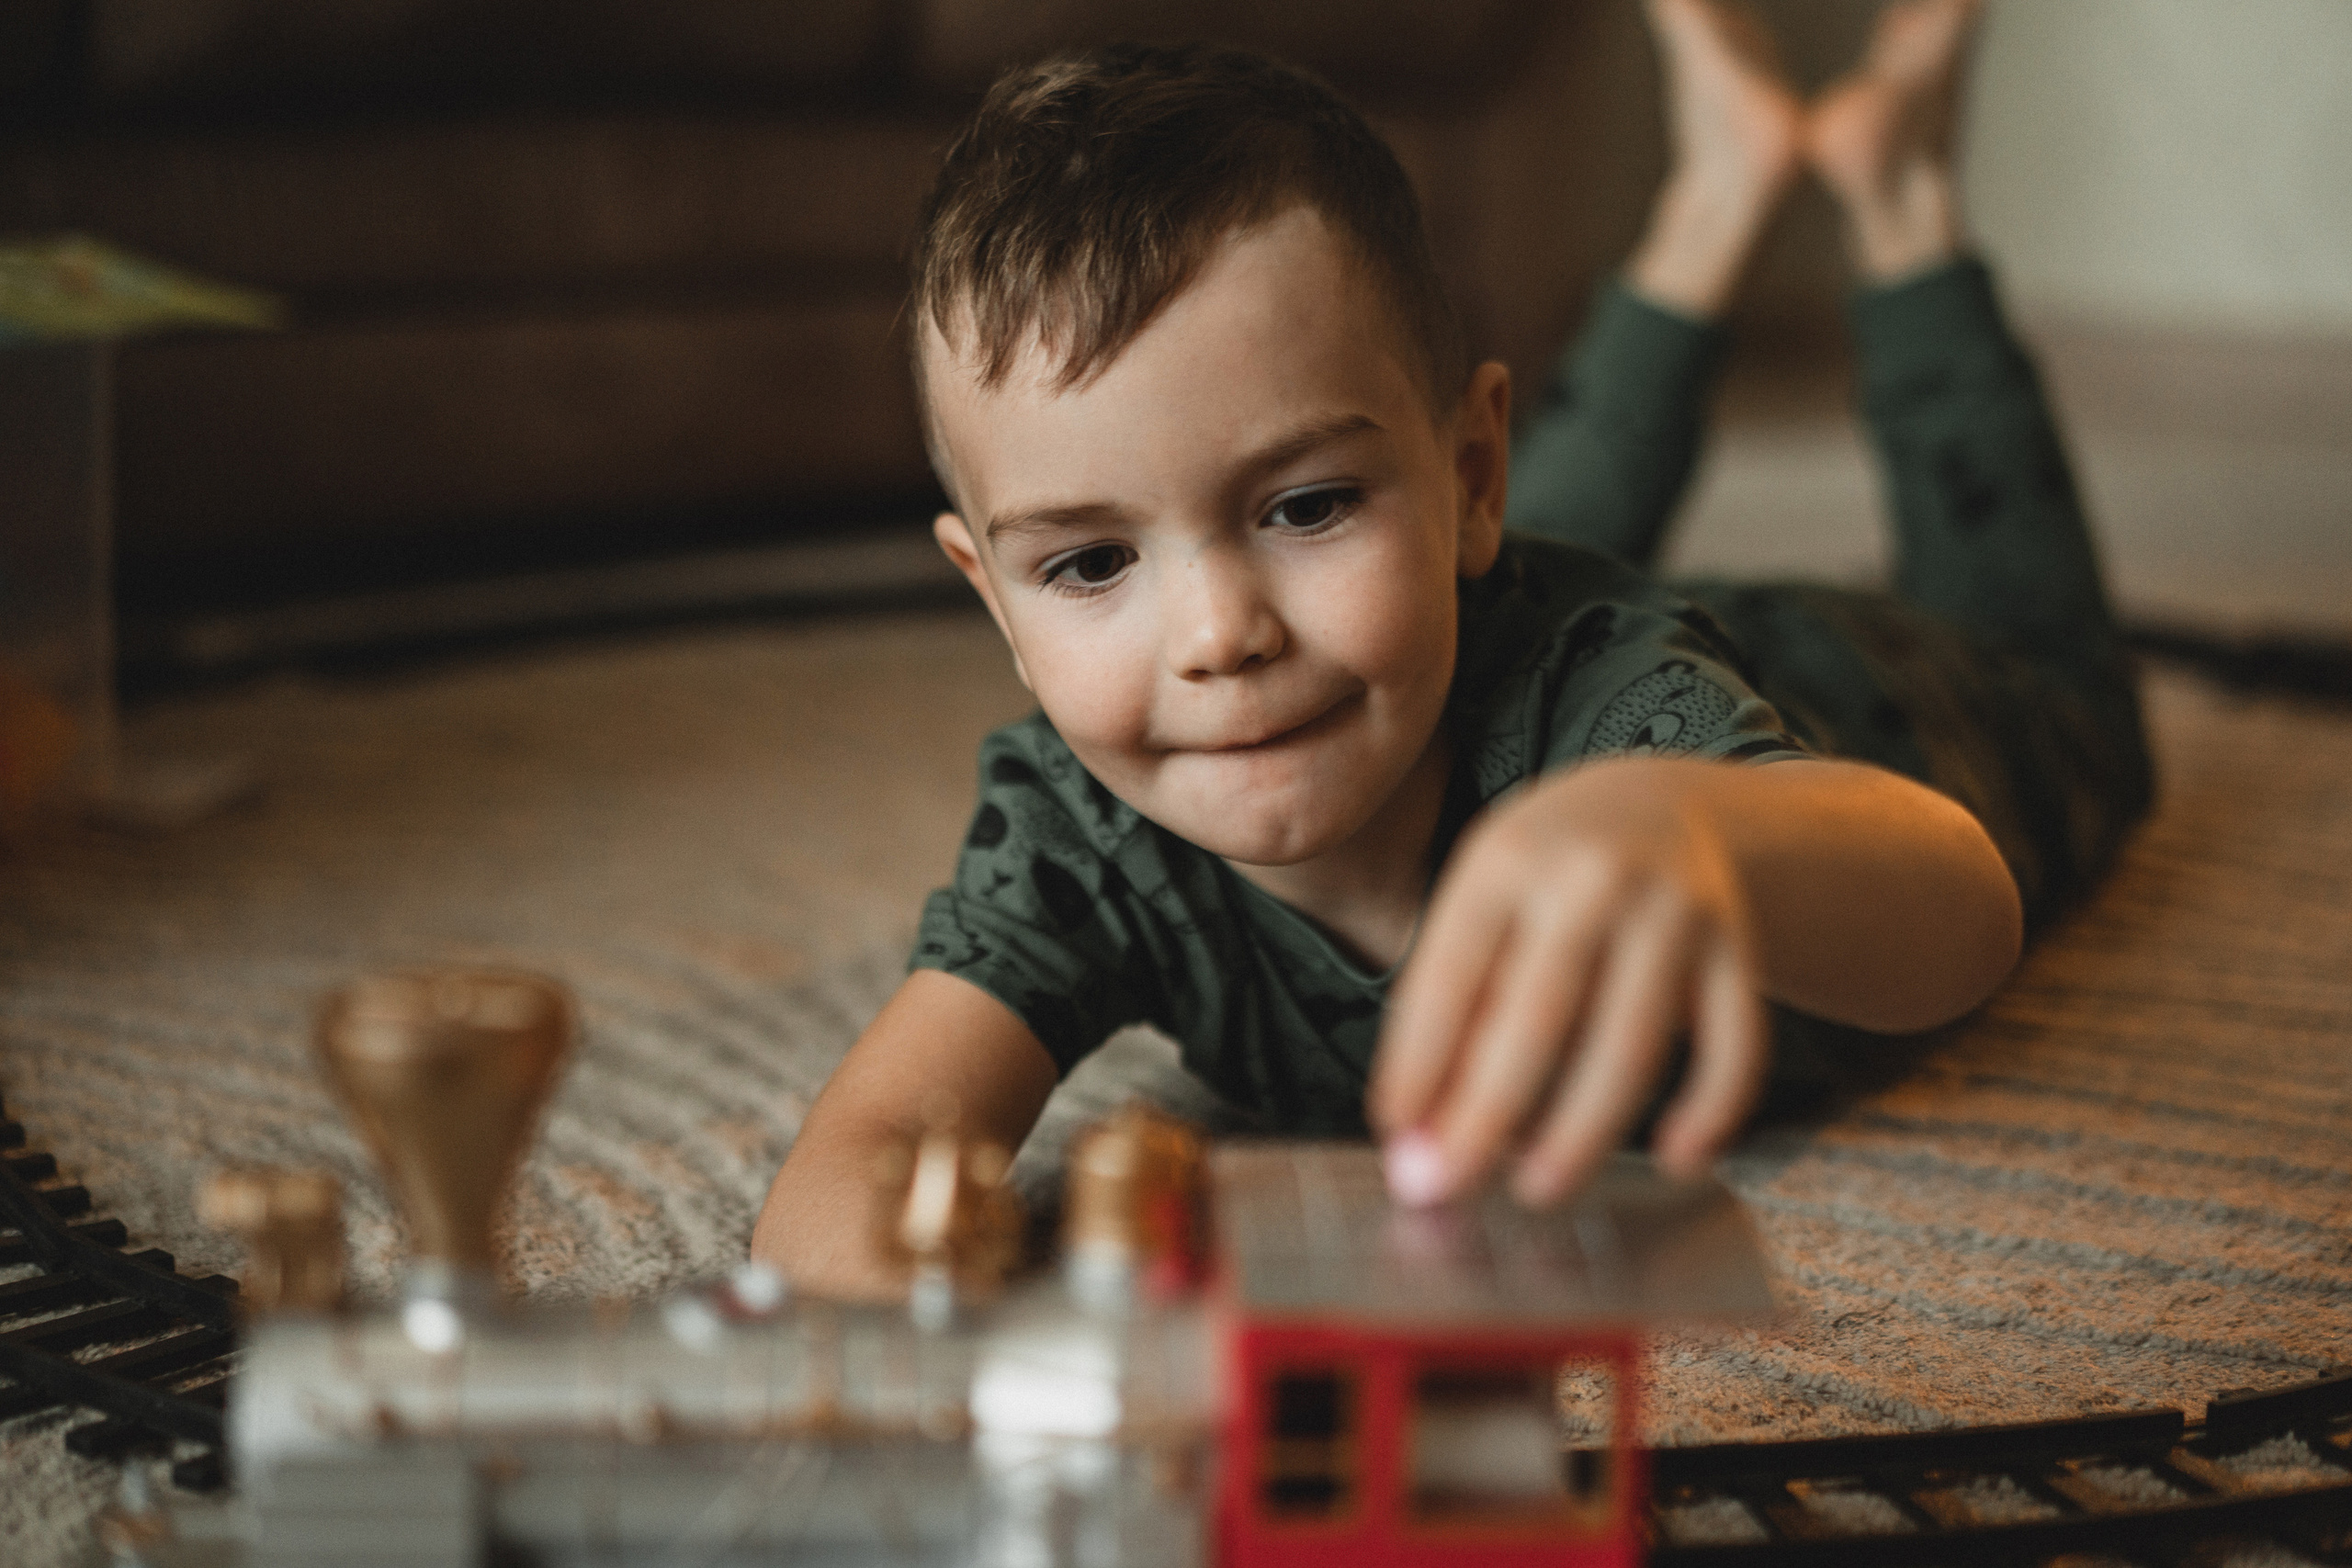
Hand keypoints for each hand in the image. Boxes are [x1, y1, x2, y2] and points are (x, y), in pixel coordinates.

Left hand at [1369, 756, 1767, 1206]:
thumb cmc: (1546, 878)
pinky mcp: (1738, 947)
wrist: (1665, 804)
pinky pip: (1734, 1045)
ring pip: (1632, 1046)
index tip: (1396, 1137)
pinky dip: (1711, 1110)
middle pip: (1537, 1020)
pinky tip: (1676, 1158)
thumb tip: (1415, 1134)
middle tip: (1448, 1190)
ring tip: (1539, 1189)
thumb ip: (1450, 1003)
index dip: (1419, 1065)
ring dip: (1582, 1132)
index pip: (1451, 977)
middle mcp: (1592, 878)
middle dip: (1486, 1117)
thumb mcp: (1484, 901)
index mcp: (1507, 861)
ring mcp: (1674, 910)